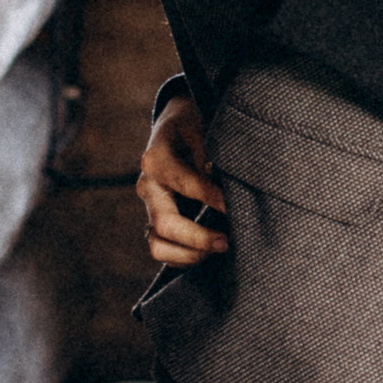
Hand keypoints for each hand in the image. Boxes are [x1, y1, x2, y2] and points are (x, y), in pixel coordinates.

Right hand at [139, 90, 228, 266]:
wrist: (171, 129)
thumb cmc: (189, 126)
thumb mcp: (198, 126)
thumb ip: (207, 150)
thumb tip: (217, 177)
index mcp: (156, 160)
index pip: (185, 183)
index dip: (211, 197)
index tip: (234, 206)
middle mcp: (148, 186)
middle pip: (165, 224)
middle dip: (197, 237)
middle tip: (227, 242)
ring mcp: (149, 207)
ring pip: (157, 244)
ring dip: (189, 253)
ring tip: (219, 248)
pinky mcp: (155, 220)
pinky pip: (162, 249)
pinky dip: (184, 257)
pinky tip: (208, 251)